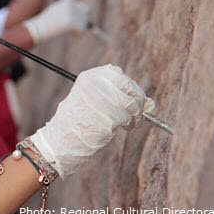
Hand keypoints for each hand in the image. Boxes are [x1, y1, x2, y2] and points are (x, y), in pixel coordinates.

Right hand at [23, 0, 88, 43]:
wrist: (39, 27)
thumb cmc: (46, 22)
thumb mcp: (57, 12)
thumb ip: (69, 12)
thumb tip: (82, 16)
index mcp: (68, 1)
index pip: (83, 7)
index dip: (80, 16)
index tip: (73, 22)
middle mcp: (71, 5)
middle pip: (86, 13)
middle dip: (82, 21)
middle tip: (75, 28)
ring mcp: (72, 14)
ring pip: (84, 23)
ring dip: (78, 29)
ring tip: (67, 32)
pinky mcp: (72, 23)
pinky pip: (81, 31)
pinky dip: (76, 35)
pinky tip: (68, 34)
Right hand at [29, 64, 154, 179]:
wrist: (62, 140)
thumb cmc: (79, 122)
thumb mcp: (94, 101)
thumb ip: (117, 96)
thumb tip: (150, 102)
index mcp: (89, 77)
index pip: (117, 73)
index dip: (128, 85)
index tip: (131, 95)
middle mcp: (96, 84)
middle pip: (129, 85)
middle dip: (138, 100)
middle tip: (138, 112)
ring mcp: (103, 99)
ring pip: (132, 103)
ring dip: (137, 115)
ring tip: (131, 123)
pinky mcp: (110, 115)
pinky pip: (129, 117)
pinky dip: (131, 124)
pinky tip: (125, 129)